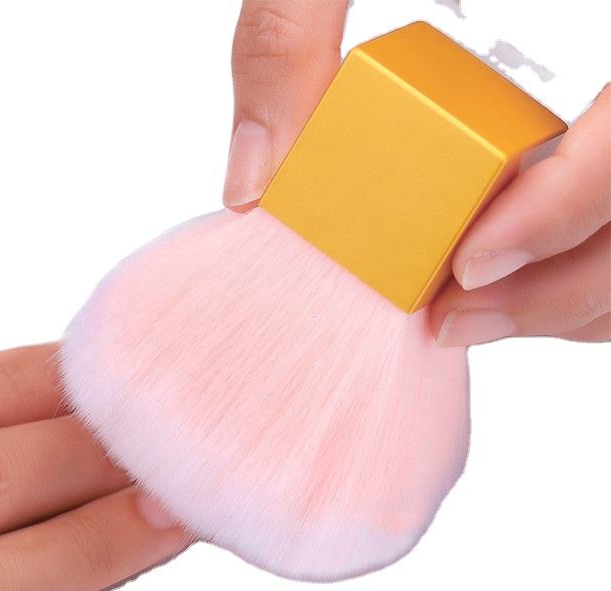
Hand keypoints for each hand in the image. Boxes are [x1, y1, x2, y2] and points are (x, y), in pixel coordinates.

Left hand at [223, 1, 609, 343]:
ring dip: (565, 296)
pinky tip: (501, 278)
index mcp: (604, 6)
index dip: (568, 211)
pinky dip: (572, 275)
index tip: (466, 266)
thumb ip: (289, 32)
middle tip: (450, 320)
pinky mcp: (604, 129)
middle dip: (559, 289)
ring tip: (467, 315)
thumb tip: (253, 180)